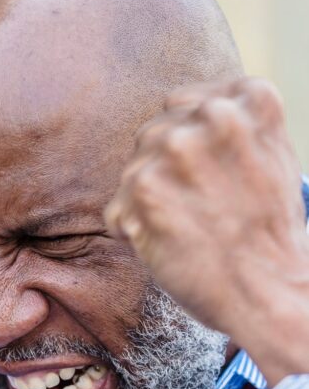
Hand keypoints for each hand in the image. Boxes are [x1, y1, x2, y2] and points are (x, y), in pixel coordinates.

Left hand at [105, 78, 308, 384]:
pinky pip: (116, 209)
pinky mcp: (145, 187)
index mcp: (249, 99)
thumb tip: (181, 112)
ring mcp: (176, 147)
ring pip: (132, 170)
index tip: (202, 178)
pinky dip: (131, 232)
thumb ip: (233, 125)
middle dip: (163, 173)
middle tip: (195, 211)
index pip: (184, 102)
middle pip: (153, 133)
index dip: (185, 146)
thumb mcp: (272, 155)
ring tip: (185, 230)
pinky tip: (166, 245)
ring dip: (146, 203)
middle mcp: (213, 114)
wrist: (268, 289)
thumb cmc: (269, 233)